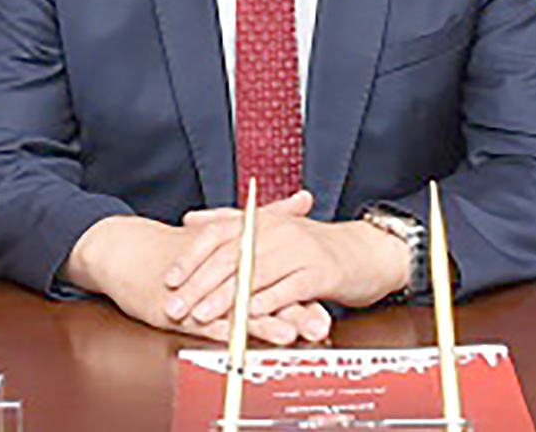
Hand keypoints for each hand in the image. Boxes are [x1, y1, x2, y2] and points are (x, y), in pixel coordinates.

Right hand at [62, 215, 325, 344]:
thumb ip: (268, 216)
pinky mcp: (178, 310)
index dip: (303, 284)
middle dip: (292, 309)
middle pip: (262, 291)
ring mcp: (200, 292)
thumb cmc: (179, 244)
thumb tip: (305, 198)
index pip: (276, 269)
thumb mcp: (226, 228)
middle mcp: (221, 271)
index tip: (331, 292)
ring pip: (237, 310)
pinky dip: (225, 331)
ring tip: (291, 335)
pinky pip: (204, 323)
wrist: (127, 252)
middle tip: (320, 322)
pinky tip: (240, 342)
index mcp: (237, 252)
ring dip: (265, 324)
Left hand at [162, 191, 410, 328]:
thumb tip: (191, 220)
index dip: (191, 257)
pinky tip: (247, 316)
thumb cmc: (313, 246)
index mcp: (263, 219)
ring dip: (225, 299)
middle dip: (199, 285)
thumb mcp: (272, 229)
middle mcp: (278, 230)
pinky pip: (287, 290)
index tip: (169, 279)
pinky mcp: (320, 272)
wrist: (366, 251)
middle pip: (230, 257)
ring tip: (202, 316)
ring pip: (254, 275)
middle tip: (176, 306)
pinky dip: (266, 304)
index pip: (218, 235)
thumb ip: (231, 223)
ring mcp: (300, 250)